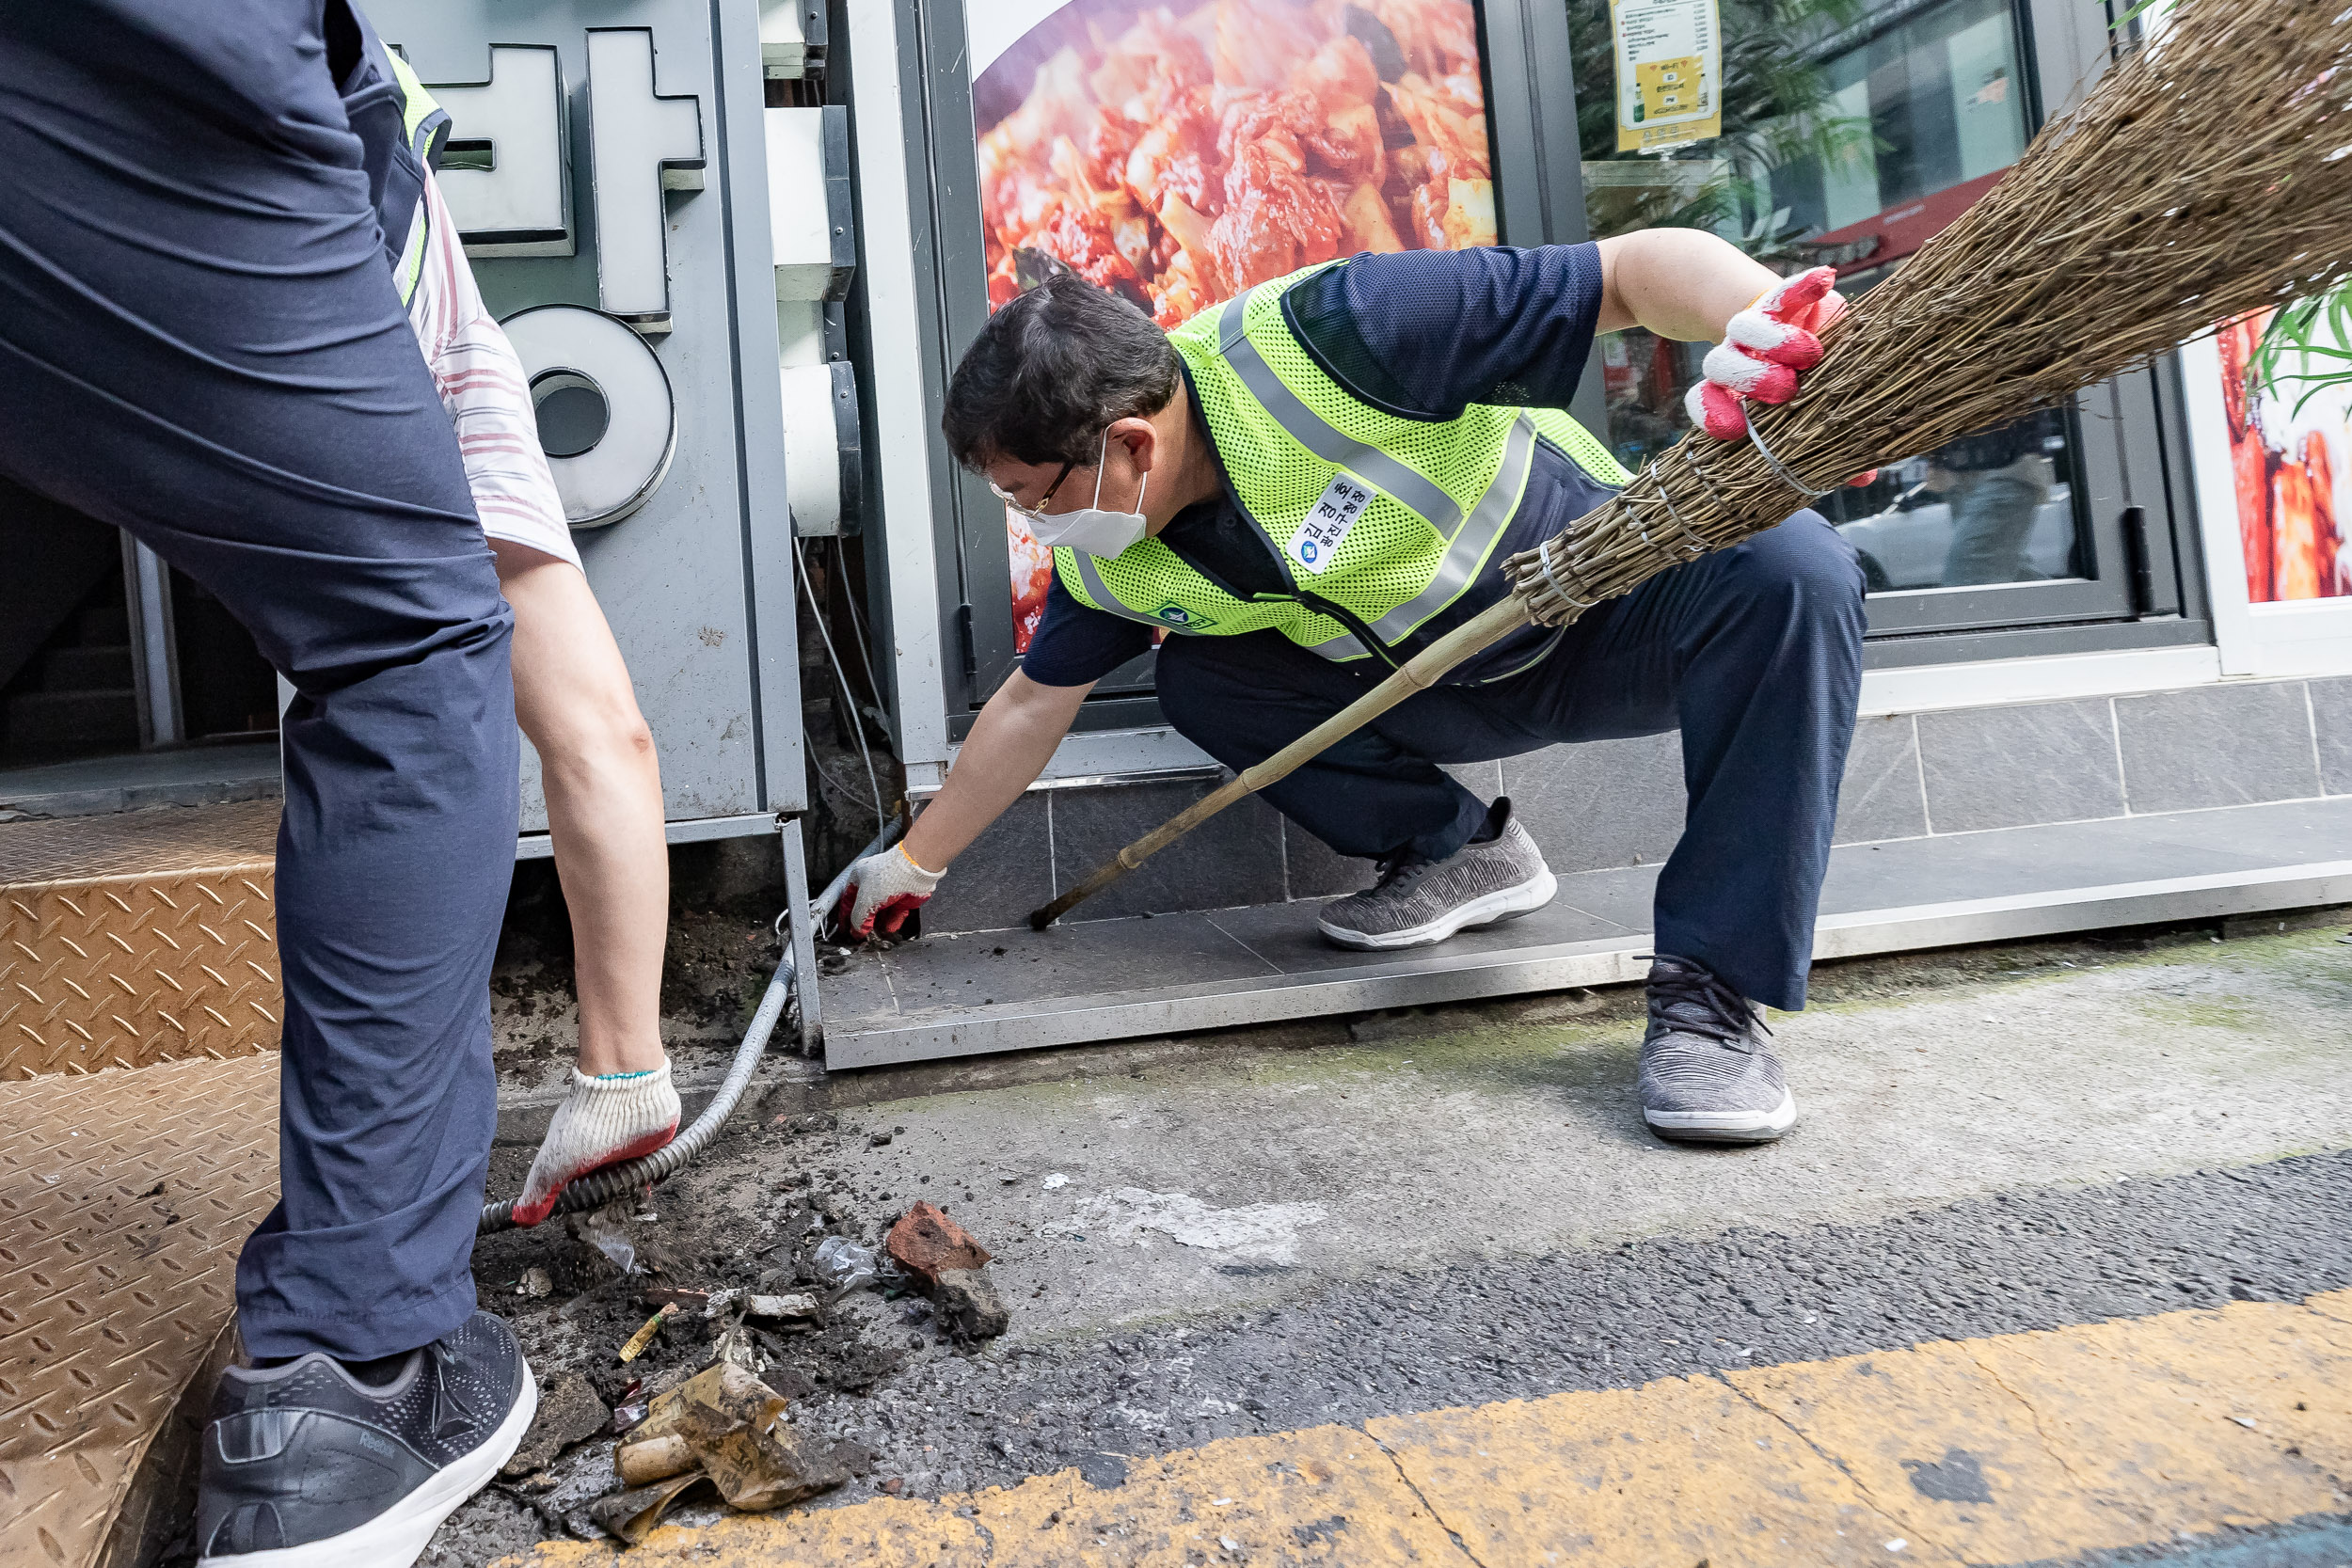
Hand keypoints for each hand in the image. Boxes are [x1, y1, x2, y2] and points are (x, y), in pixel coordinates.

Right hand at [837, 844, 943, 938]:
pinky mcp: (903, 897)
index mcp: (860, 877)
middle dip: (864, 922)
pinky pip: (896, 913)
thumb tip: (856, 931)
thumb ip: (858, 918)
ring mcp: (890, 890)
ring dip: (878, 925)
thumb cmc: (888, 875)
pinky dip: (892, 923)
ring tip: (874, 936)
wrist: (914, 870)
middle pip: (866, 907)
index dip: (845, 915)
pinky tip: (888, 930)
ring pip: (882, 912)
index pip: (848, 899)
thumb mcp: (865, 900)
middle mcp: (874, 883)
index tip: (845, 929)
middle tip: (861, 935)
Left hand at [1685, 266, 1874, 485]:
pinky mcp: (1783, 297)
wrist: (1793, 324)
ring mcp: (1756, 327)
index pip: (1706, 402)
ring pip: (1742, 329)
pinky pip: (1788, 288)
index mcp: (1734, 391)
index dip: (1714, 415)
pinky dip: (1804, 286)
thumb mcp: (1816, 413)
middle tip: (1787, 388)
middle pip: (1719, 365)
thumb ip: (1831, 443)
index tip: (1735, 428)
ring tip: (1810, 351)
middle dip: (1751, 379)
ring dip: (1774, 340)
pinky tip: (1826, 282)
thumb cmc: (1808, 384)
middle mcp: (1737, 358)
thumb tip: (1865, 479)